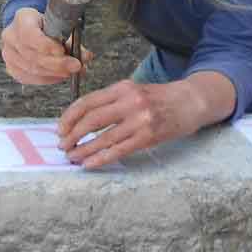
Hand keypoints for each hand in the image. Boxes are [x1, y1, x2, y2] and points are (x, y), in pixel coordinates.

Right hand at [0, 8, 93, 85]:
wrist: (31, 27)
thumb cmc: (46, 25)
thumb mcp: (59, 24)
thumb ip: (72, 40)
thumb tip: (86, 57)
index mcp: (22, 18)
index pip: (30, 34)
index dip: (46, 46)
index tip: (63, 51)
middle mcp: (11, 36)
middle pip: (33, 55)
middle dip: (57, 64)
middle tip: (76, 66)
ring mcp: (9, 54)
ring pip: (32, 69)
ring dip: (55, 73)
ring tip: (71, 71)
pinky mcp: (12, 68)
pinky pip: (30, 78)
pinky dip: (48, 78)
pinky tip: (60, 76)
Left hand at [58, 79, 211, 169]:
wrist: (191, 101)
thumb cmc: (159, 98)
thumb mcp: (134, 90)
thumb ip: (111, 102)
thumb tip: (82, 120)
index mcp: (123, 87)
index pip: (87, 102)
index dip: (69, 117)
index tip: (60, 128)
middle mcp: (130, 102)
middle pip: (91, 120)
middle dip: (72, 135)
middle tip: (63, 145)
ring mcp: (140, 120)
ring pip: (103, 138)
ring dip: (83, 150)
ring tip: (72, 157)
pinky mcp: (148, 136)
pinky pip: (118, 150)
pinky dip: (100, 159)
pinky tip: (89, 164)